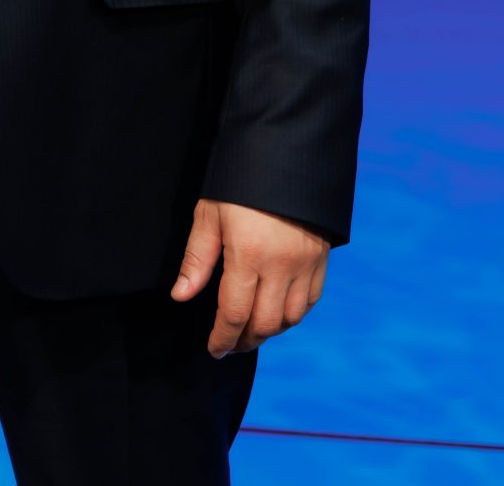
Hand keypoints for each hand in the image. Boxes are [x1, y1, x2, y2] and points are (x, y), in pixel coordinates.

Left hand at [170, 198, 330, 356]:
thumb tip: (181, 296)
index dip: (222, 338)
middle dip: (245, 340)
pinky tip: (277, 313)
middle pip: (265, 324)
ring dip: (269, 331)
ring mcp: (306, 263)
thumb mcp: (209, 215)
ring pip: (291, 318)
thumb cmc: (238, 182)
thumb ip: (197, 260)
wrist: (285, 153)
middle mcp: (281, 265)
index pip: (235, 314)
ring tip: (250, 331)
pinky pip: (310, 300)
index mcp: (248, 255)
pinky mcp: (321, 258)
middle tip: (229, 345)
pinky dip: (293, 315)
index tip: (214, 350)